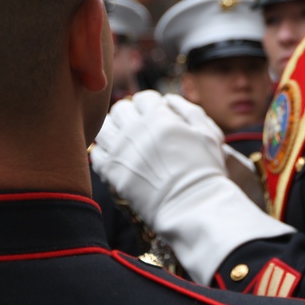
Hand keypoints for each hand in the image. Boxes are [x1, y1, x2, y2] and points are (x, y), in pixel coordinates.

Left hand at [91, 90, 226, 224]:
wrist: (192, 207)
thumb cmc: (205, 170)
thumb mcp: (208, 133)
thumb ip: (188, 109)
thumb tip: (167, 99)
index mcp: (159, 117)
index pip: (143, 98)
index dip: (151, 105)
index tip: (155, 116)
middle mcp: (136, 130)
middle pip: (120, 109)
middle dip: (130, 114)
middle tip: (139, 128)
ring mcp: (120, 151)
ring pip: (104, 128)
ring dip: (114, 131)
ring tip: (125, 142)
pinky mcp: (112, 173)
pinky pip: (96, 154)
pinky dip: (105, 153)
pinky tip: (118, 159)